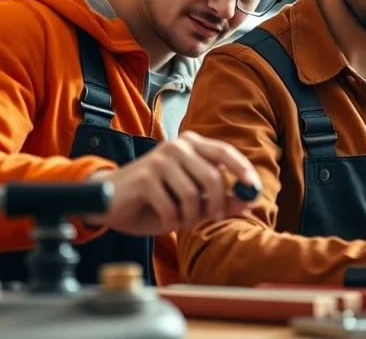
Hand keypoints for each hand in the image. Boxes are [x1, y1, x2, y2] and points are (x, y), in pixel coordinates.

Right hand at [87, 131, 259, 235]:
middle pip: (213, 177)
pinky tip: (164, 219)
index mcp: (191, 145)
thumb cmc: (154, 201)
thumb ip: (220, 200)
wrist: (111, 203)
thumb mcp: (192, 202)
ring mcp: (160, 160)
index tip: (254, 189)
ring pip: (192, 194)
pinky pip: (171, 206)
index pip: (225, 152)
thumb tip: (251, 202)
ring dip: (190, 216)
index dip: (243, 170)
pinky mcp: (145, 178)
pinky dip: (172, 220)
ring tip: (181, 220)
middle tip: (214, 218)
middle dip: (217, 204)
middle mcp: (177, 147)